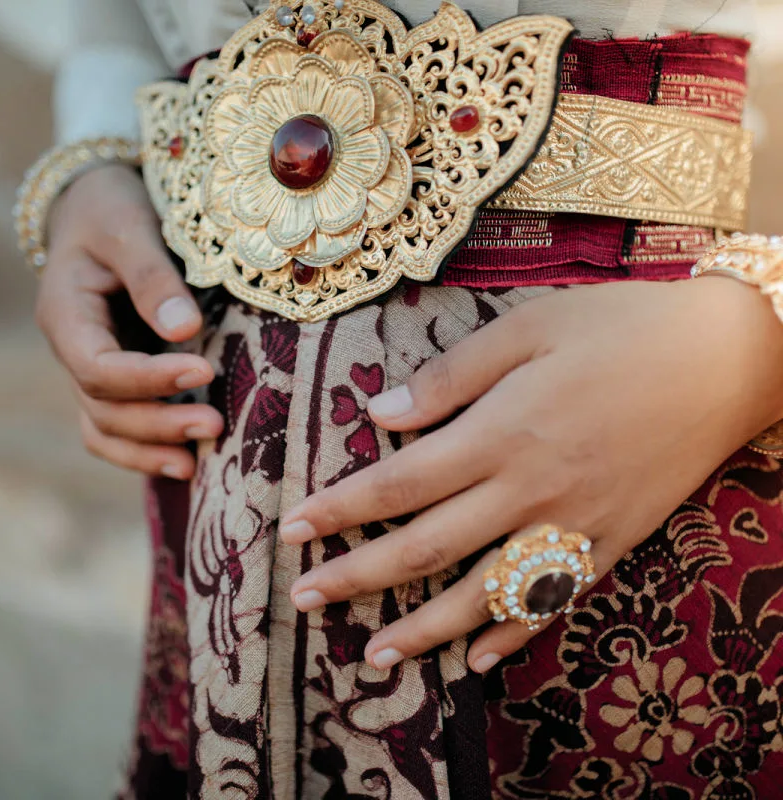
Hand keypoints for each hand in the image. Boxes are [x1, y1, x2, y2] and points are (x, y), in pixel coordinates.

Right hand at [35, 164, 222, 477]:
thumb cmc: (111, 210)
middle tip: (214, 425)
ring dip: (150, 448)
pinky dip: (142, 450)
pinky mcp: (116, 374)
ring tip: (197, 464)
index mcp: (67, 314)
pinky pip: (114, 426)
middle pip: (104, 407)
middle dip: (158, 422)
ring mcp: (91, 367)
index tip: (203, 371)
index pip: (98, 366)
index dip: (148, 379)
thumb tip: (185, 331)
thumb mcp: (129, 228)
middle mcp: (74, 349)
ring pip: (105, 427)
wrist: (97, 208)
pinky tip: (183, 464)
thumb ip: (153, 278)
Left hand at [279, 277, 782, 672]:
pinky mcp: (611, 544)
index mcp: (503, 432)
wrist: (724, 360)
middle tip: (304, 600)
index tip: (293, 530)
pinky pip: (552, 604)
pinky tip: (475, 659)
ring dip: (423, 629)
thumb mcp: (529, 327)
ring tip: (374, 656)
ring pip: (483, 594)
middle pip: (426, 549)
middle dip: (358, 576)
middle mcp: (530, 491)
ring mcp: (572, 526)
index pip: (399, 484)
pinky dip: (511, 636)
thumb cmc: (620, 330)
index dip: (340, 509)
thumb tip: (382, 412)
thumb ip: (453, 375)